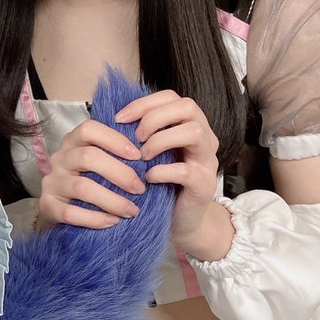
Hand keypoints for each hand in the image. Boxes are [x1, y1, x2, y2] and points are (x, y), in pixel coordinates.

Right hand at [36, 118, 144, 230]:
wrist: (60, 210)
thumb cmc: (90, 181)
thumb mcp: (99, 162)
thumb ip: (117, 154)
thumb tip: (151, 152)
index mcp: (73, 142)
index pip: (89, 129)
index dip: (115, 140)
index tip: (139, 155)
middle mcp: (59, 158)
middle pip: (88, 157)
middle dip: (119, 173)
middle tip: (140, 188)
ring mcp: (51, 182)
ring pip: (81, 187)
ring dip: (111, 200)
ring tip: (131, 210)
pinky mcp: (47, 206)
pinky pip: (70, 212)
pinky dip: (94, 218)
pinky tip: (112, 222)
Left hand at [115, 89, 231, 259]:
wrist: (180, 221)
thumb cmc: (161, 184)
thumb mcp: (150, 154)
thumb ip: (141, 135)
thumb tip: (112, 117)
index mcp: (190, 125)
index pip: (172, 97)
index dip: (144, 103)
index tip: (119, 119)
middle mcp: (204, 138)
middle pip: (187, 107)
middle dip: (154, 118)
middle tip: (135, 138)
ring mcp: (207, 161)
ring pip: (193, 132)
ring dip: (161, 141)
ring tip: (142, 157)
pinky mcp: (204, 185)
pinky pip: (185, 170)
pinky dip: (162, 172)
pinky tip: (148, 179)